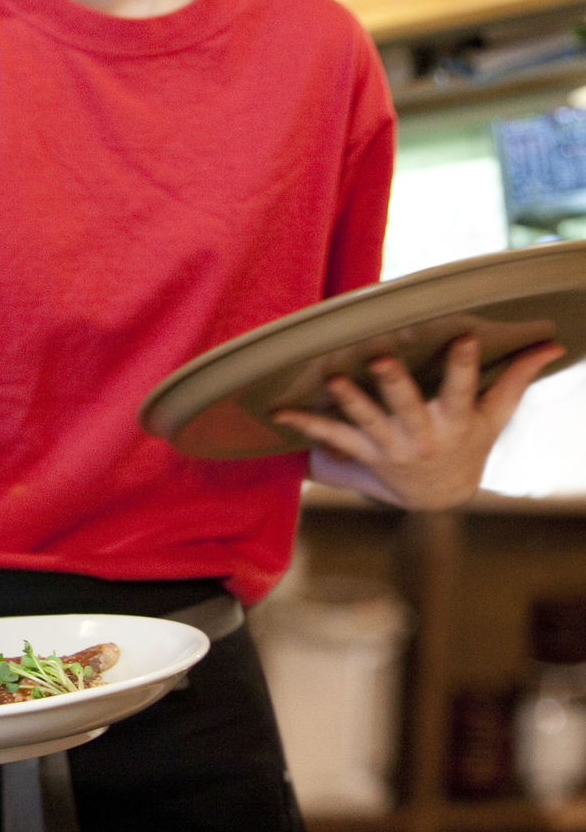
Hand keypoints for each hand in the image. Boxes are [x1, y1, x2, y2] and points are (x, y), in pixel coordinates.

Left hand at [274, 336, 563, 510]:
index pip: (462, 389)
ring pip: (367, 421)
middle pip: (408, 406)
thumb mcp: (494, 416)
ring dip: (349, 400)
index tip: (465, 337)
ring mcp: (390, 446)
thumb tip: (552, 345)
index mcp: (455, 421)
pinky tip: (279, 411)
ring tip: (333, 378)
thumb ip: (516, 379)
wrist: (438, 494)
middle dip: (394, 383)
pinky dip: (305, 424)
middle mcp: (422, 435)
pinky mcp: (363, 453)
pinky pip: (331, 437)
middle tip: (380, 358)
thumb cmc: (468, 443)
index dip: (464, 365)